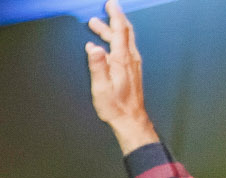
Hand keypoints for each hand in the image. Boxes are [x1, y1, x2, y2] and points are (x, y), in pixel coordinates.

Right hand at [86, 1, 157, 153]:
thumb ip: (97, 65)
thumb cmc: (115, 105)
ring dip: (113, 30)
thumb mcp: (101, 87)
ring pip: (125, 39)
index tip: (110, 4)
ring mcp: (133, 63)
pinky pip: (125, 48)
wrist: (130, 118)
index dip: (115, 15)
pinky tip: (108, 46)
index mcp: (121, 59)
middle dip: (114, 19)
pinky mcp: (132, 69)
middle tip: (105, 10)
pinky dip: (117, 41)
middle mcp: (130, 58)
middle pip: (124, 32)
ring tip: (99, 27)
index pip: (119, 30)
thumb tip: (93, 47)